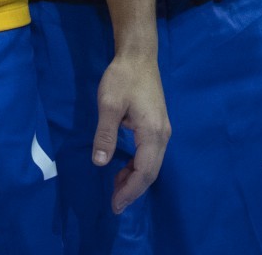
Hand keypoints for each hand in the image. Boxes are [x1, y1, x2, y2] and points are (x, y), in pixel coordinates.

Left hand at [93, 48, 169, 213]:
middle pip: (152, 171)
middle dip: (133, 190)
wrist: (139, 56)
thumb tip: (99, 163)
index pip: (145, 170)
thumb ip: (105, 134)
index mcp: (152, 132)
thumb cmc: (123, 77)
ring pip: (152, 164)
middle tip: (115, 205)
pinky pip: (150, 154)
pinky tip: (123, 169)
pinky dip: (138, 167)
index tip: (115, 204)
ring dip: (135, 179)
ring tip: (115, 189)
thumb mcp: (109, 104)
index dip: (130, 190)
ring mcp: (162, 130)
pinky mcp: (157, 126)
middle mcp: (162, 134)